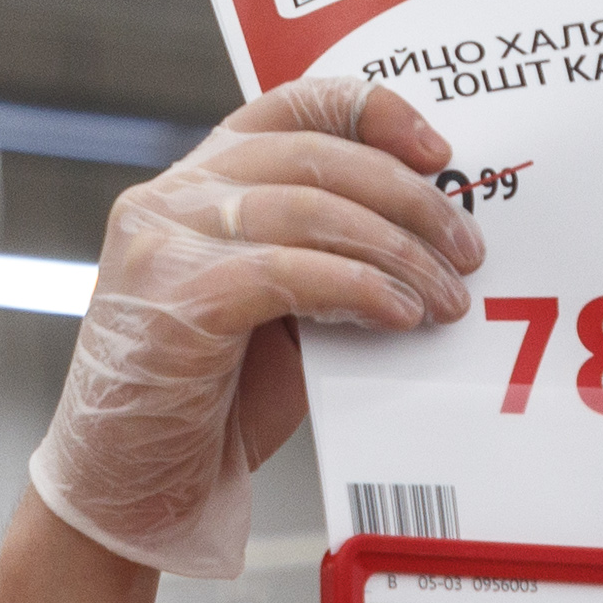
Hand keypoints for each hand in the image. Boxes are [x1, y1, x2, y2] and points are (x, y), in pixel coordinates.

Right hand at [26, 75, 484, 579]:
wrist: (135, 496)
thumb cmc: (208, 407)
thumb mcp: (276, 310)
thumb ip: (322, 256)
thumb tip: (425, 238)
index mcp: (197, 185)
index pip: (289, 105)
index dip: (372, 111)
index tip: (438, 152)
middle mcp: (170, 198)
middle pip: (313, 156)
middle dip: (408, 199)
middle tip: (468, 249)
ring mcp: (163, 244)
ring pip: (308, 210)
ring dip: (397, 252)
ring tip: (447, 297)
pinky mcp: (174, 300)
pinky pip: (288, 273)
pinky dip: (358, 289)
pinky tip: (399, 315)